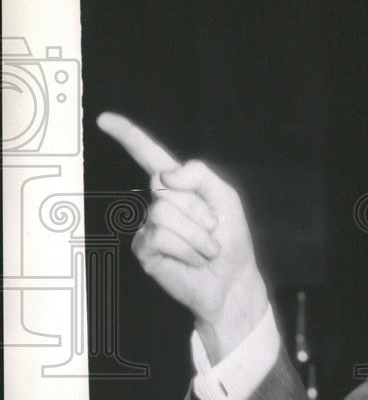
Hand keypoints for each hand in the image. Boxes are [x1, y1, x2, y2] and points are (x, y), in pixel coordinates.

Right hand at [97, 112, 267, 363]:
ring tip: (205, 249)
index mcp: (179, 186)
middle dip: (198, 209)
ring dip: (196, 235)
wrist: (231, 280)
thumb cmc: (230, 239)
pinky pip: (161, 237)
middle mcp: (159, 202)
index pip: (151, 156)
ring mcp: (148, 225)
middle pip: (166, 186)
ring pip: (164, 214)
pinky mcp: (144, 248)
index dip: (129, 136)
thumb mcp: (225, 198)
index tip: (104, 119)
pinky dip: (187, 249)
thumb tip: (166, 175)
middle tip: (213, 230)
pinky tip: (192, 260)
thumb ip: (200, 175)